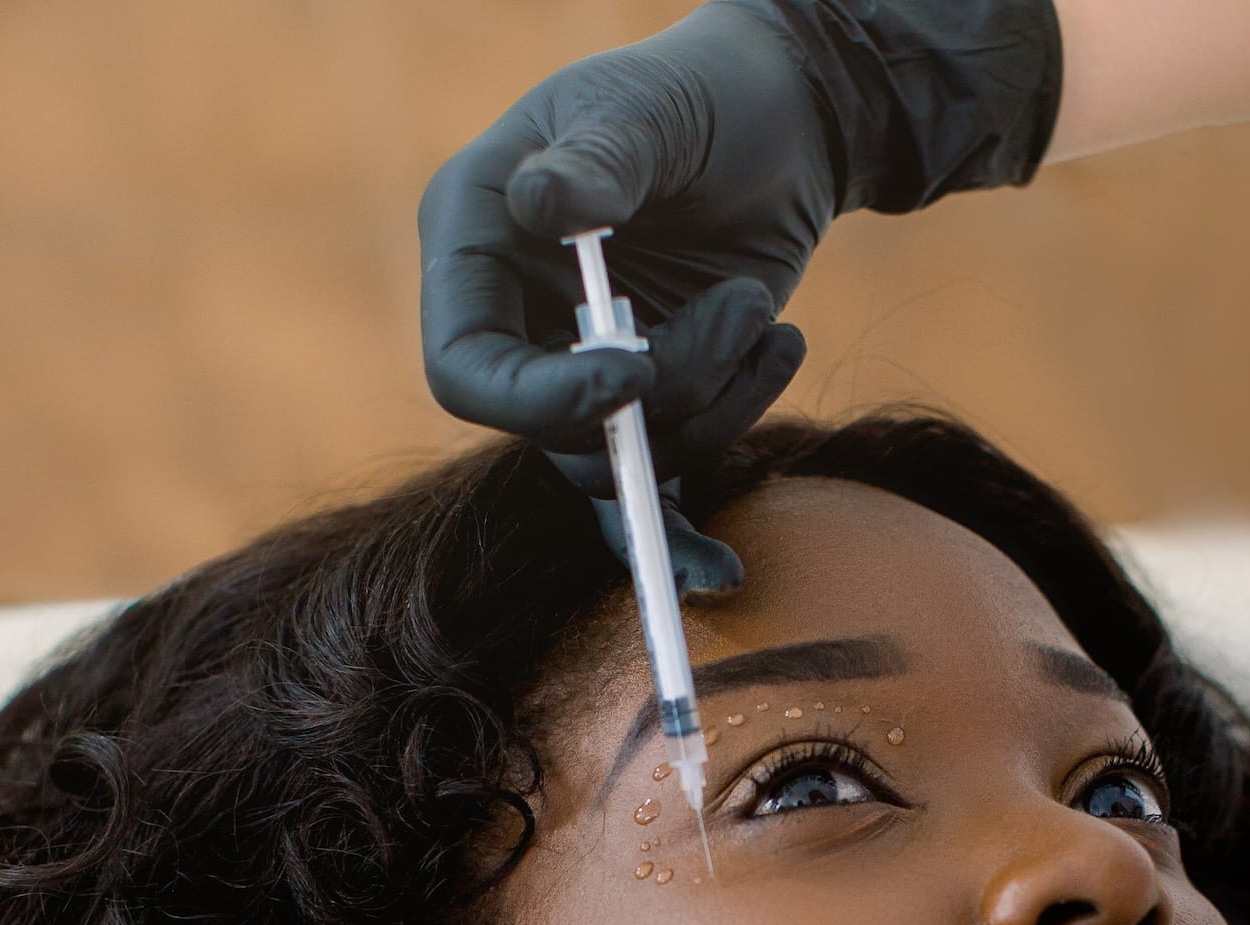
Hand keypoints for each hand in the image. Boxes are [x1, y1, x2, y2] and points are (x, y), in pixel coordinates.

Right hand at [416, 0, 1062, 473]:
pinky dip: (703, 499)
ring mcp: (583, 369)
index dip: (539, 398)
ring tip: (767, 315)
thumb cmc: (701, 93)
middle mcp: (517, 319)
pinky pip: (660, 486)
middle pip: (554, 433)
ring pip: (623, 463)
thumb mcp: (649, 110)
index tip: (630, 379)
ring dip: (715, 408)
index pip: (466, 369)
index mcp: (477, 239)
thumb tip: (544, 207)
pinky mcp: (651, 402)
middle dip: (662, 399)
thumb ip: (601, 160)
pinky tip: (742, 506)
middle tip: (743, 313)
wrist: (784, 118)